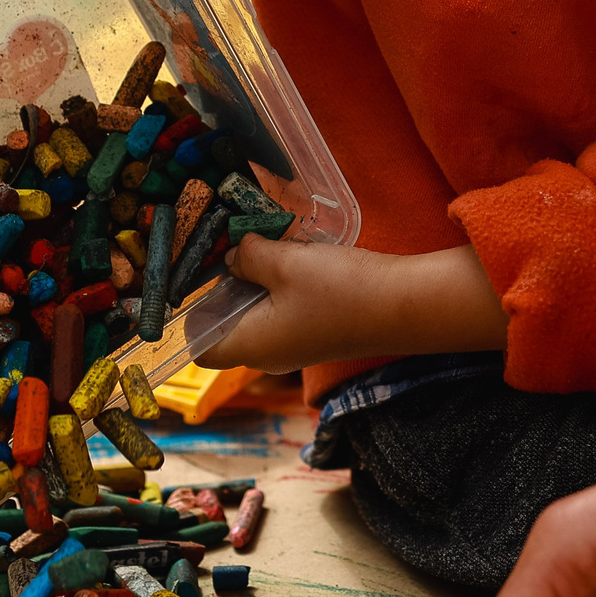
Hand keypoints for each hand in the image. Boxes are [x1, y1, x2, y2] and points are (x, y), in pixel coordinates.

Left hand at [196, 238, 507, 373]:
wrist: (405, 306)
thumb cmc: (340, 291)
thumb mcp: (285, 264)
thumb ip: (249, 257)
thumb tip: (233, 254)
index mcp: (250, 346)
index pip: (200, 346)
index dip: (190, 315)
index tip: (194, 275)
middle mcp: (268, 354)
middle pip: (227, 325)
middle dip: (224, 286)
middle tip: (228, 245)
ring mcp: (294, 344)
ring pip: (256, 313)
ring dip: (255, 280)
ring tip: (261, 243)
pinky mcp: (317, 331)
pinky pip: (281, 309)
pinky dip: (278, 284)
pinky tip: (291, 255)